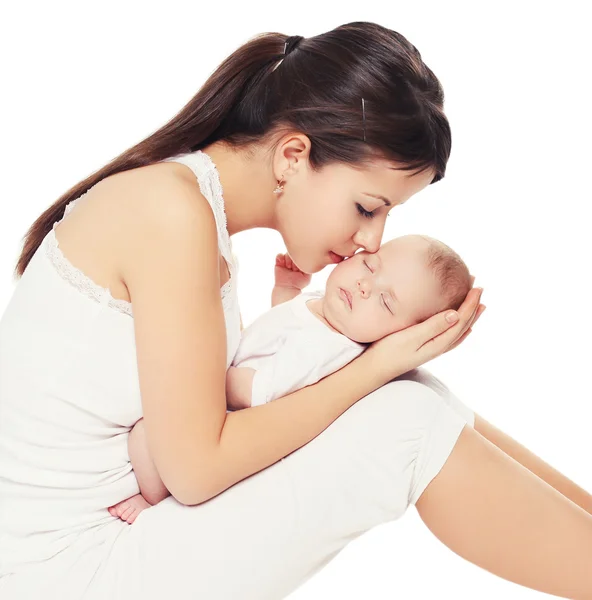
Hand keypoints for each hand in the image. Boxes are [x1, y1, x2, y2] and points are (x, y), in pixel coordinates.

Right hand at [274, 253, 310, 289]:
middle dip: (294, 260)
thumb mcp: (307, 276)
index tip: (300, 267)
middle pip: (295, 253)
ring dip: (288, 259)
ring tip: (288, 267)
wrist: (287, 288)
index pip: (301, 255)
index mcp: (300, 264)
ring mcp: (286, 262)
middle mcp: (293, 262)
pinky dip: (280, 257)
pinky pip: (279, 255)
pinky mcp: (279, 263)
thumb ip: (309, 267)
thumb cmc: (298, 284)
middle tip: (294, 269)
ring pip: (287, 253)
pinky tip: (283, 264)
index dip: (301, 259)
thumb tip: (309, 258)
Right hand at [367, 285, 484, 378]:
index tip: (477, 286)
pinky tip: (457, 325)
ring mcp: (432, 348)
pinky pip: (449, 335)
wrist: (374, 369)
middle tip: (480, 288)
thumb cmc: (388, 352)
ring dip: (469, 316)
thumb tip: (456, 314)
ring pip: (458, 331)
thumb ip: (433, 326)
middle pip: (463, 325)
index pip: (461, 320)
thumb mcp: (411, 337)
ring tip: (478, 305)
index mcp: (438, 342)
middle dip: (473, 307)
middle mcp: (439, 347)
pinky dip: (458, 327)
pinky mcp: (424, 348)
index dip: (470, 303)